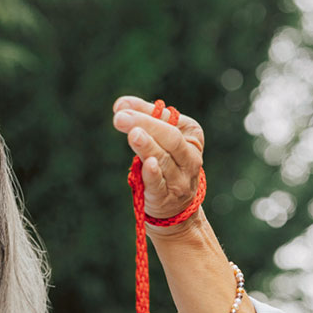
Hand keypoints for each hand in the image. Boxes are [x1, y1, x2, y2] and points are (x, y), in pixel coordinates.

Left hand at [112, 96, 205, 233]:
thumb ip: (145, 117)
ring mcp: (180, 179)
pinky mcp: (166, 197)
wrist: (176, 207)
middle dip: (145, 125)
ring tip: (133, 134)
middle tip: (120, 118)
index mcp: (192, 136)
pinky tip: (147, 164)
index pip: (169, 119)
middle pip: (170, 137)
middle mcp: (190, 157)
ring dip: (148, 146)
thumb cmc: (167, 163)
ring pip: (164, 159)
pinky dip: (153, 174)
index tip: (120, 106)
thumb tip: (120, 105)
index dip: (145, 112)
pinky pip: (159, 184)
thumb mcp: (163, 138)